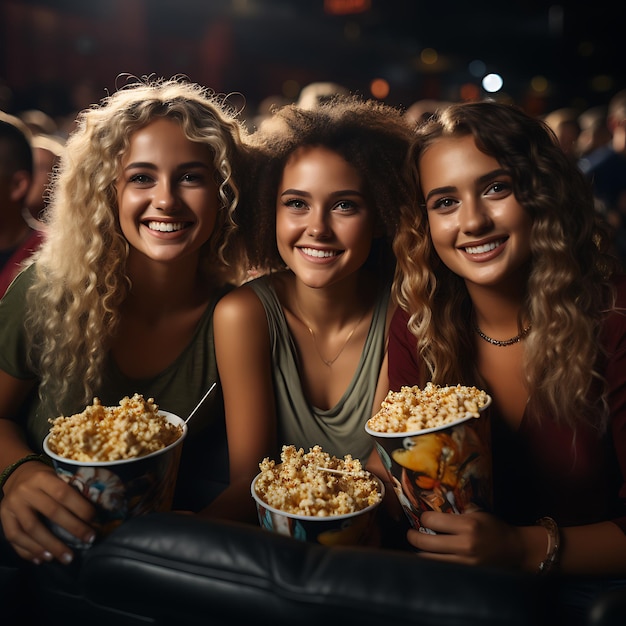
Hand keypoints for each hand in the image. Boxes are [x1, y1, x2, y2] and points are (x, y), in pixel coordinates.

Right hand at [0, 460, 95, 564]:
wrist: (17, 475)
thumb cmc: (46, 478)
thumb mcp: (57, 476)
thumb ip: (71, 490)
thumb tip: (94, 514)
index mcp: (43, 477)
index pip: (64, 494)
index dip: (80, 508)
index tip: (95, 521)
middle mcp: (26, 491)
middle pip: (51, 512)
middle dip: (72, 528)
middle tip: (88, 540)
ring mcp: (12, 505)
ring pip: (31, 529)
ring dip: (50, 546)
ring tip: (65, 557)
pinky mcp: (3, 518)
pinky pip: (14, 537)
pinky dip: (28, 551)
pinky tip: (42, 559)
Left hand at [407, 510, 524, 567]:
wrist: (515, 551)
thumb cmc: (495, 528)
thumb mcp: (477, 512)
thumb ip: (457, 509)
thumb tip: (433, 503)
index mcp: (467, 525)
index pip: (432, 520)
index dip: (423, 517)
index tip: (422, 517)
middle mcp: (464, 545)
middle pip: (425, 543)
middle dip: (413, 537)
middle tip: (410, 533)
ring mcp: (464, 563)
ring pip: (430, 560)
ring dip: (420, 553)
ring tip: (418, 546)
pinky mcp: (466, 574)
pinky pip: (441, 569)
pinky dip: (432, 564)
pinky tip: (429, 558)